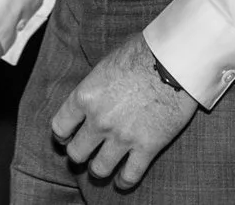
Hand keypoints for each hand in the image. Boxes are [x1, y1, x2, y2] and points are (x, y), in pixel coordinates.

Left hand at [49, 33, 197, 189]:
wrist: (174, 60)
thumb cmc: (141, 53)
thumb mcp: (106, 64)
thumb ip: (95, 86)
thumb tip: (92, 96)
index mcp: (85, 96)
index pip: (60, 127)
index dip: (62, 136)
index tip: (67, 138)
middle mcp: (99, 120)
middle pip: (76, 153)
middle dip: (80, 155)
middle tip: (88, 152)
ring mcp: (122, 136)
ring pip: (99, 169)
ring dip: (99, 170)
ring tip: (103, 167)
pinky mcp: (147, 147)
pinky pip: (130, 176)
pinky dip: (125, 181)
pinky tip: (123, 180)